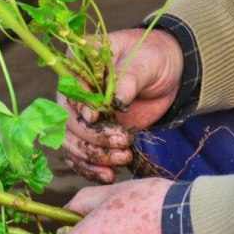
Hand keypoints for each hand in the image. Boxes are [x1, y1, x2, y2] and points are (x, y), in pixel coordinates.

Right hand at [62, 29, 183, 182]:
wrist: (165, 75)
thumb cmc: (152, 58)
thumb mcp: (144, 63)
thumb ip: (127, 80)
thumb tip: (114, 102)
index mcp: (79, 65)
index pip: (69, 88)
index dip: (78, 106)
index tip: (95, 116)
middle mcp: (73, 94)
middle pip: (68, 121)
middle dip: (92, 137)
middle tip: (121, 141)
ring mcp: (80, 117)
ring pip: (72, 143)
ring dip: (93, 156)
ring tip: (122, 159)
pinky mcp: (91, 136)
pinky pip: (81, 157)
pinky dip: (92, 169)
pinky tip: (109, 175)